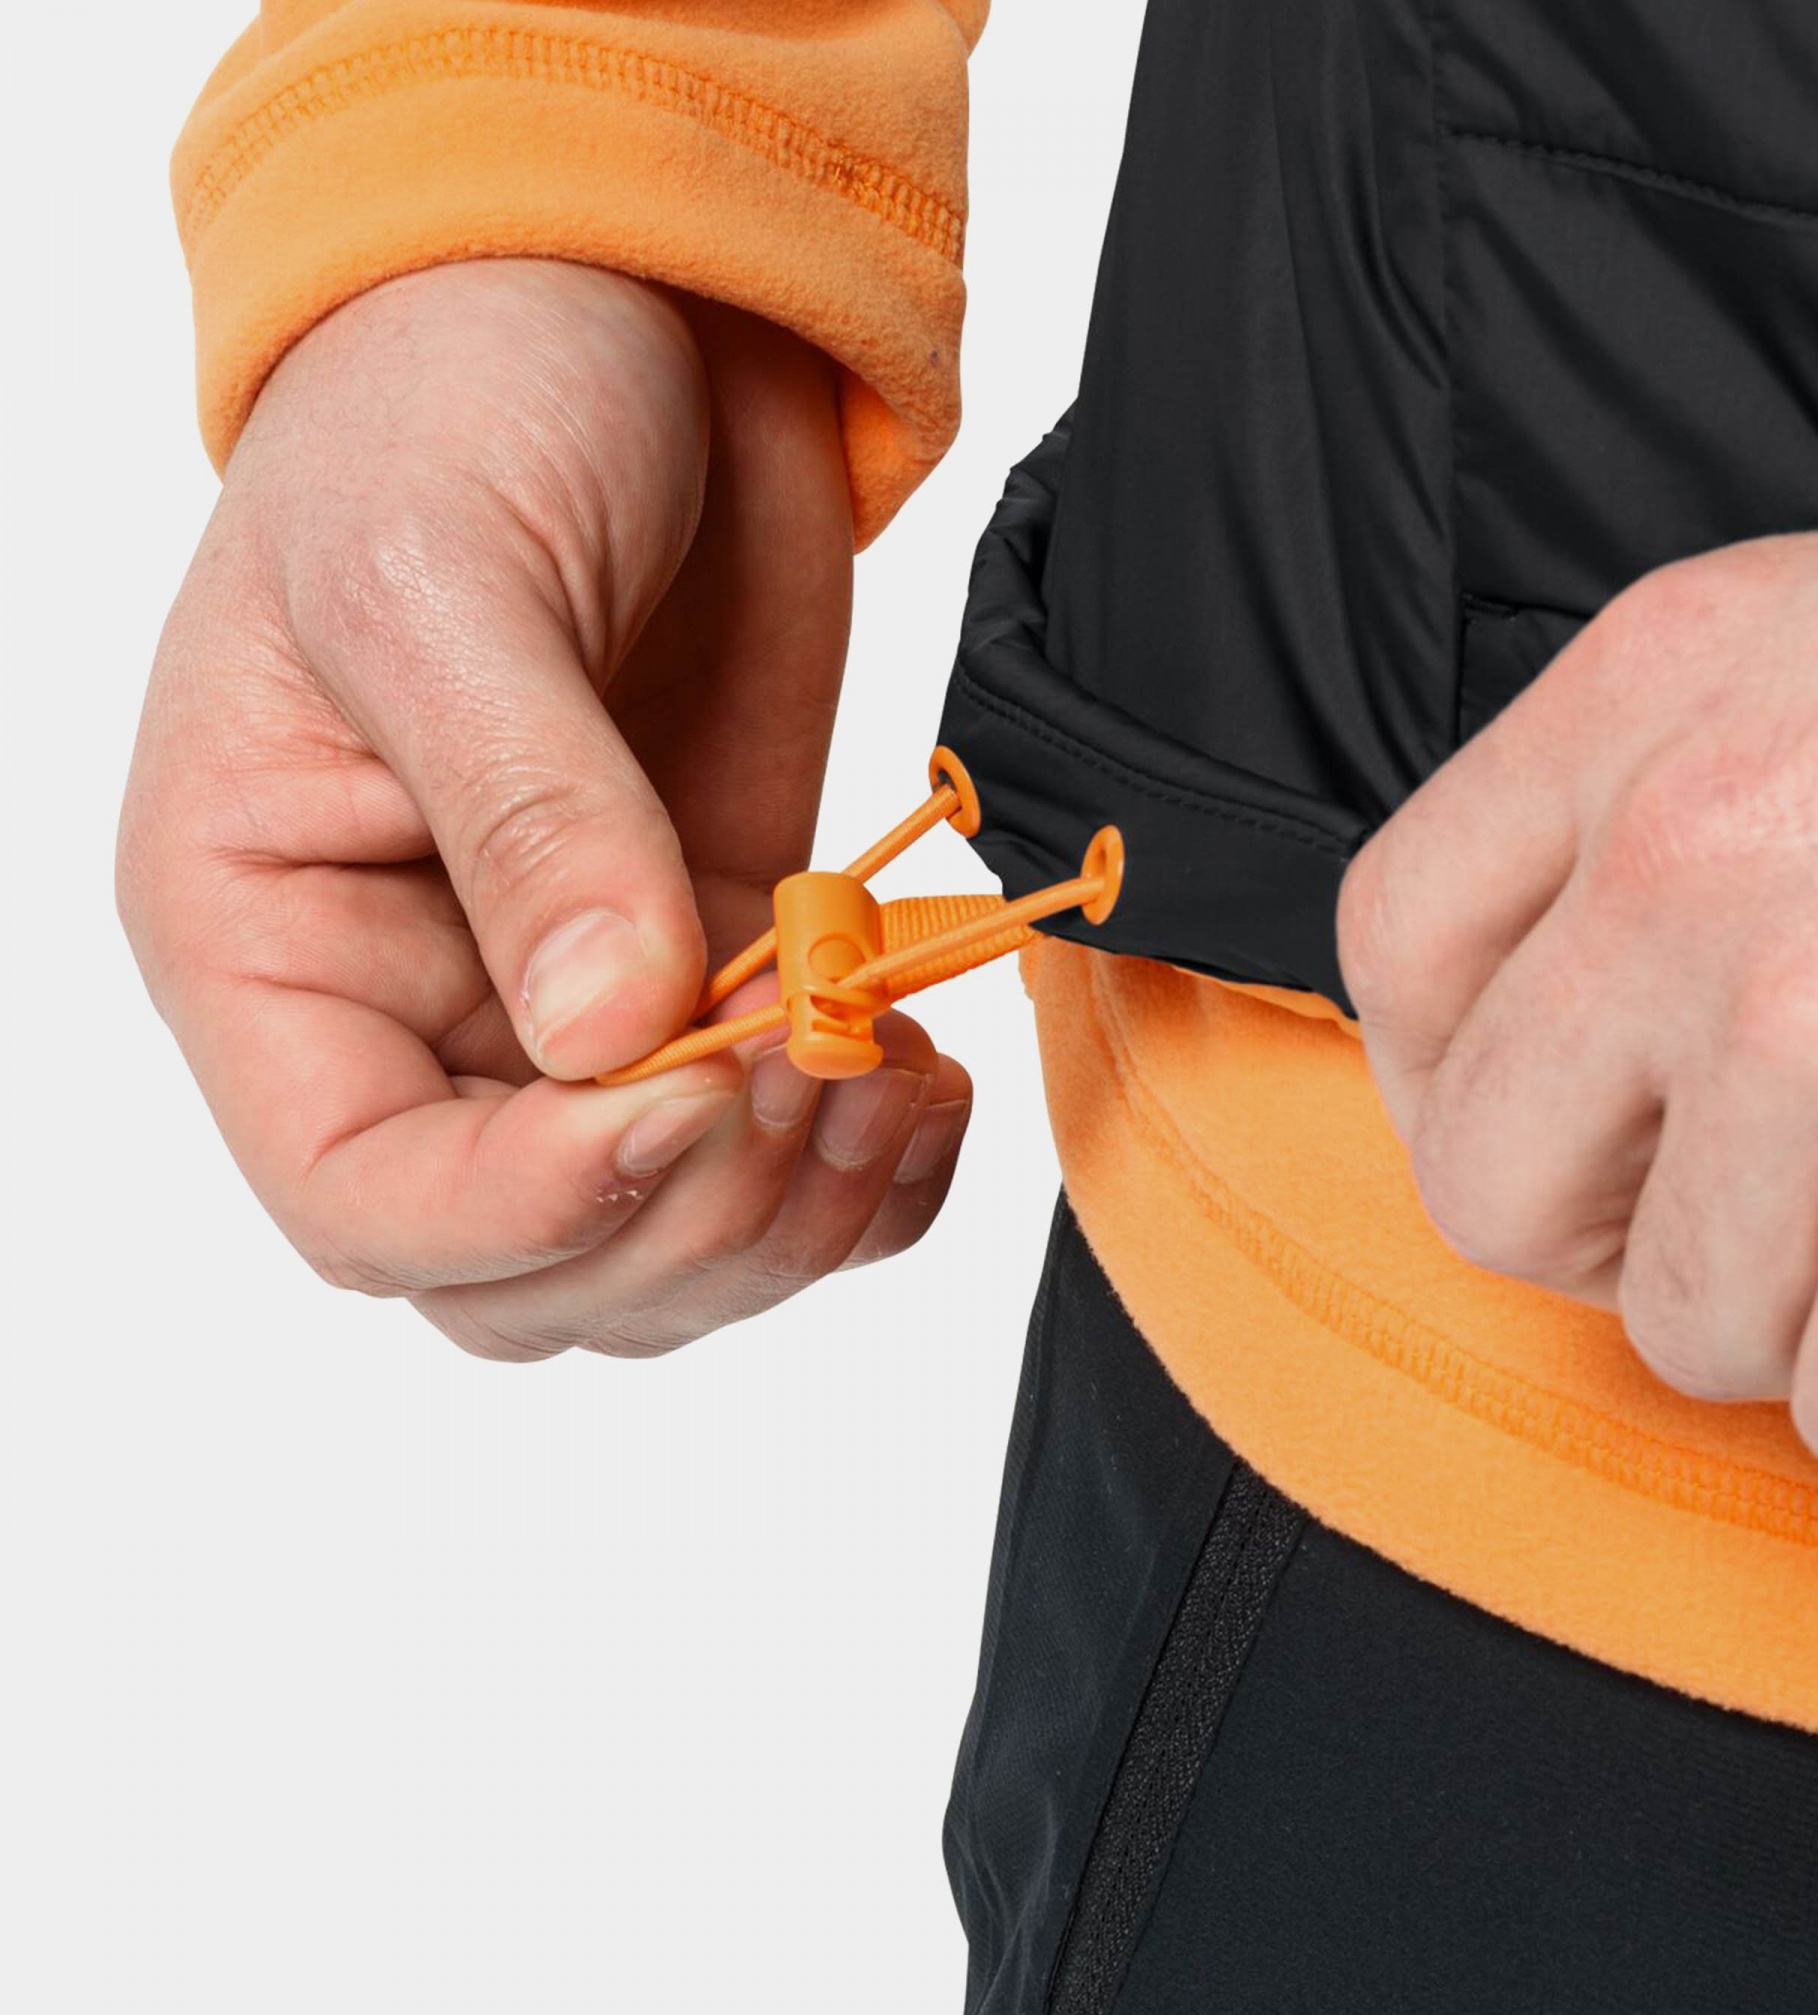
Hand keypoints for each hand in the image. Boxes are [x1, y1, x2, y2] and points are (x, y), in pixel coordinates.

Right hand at [119, 259, 969, 1360]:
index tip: (684, 1098)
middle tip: (807, 1068)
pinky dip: (872, 1179)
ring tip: (886, 1071)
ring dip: (797, 1218)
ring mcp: (567, 1022)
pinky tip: (923, 1080)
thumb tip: (606, 1030)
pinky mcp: (711, 988)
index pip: (362, 1201)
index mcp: (266, 943)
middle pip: (529, 1279)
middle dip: (690, 1218)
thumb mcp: (442, 580)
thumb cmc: (451, 398)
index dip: (527, 1209)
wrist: (610, 304)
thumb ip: (523, 810)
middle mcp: (406, 1020)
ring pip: (668, 1262)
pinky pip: (787, 1177)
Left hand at [1337, 496, 1817, 1487]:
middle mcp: (1698, 858)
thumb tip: (1551, 1026)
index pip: (1396, 954)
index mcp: (1651, 693)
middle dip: (1625, 1238)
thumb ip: (1669, 792)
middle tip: (1769, 1214)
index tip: (1575, 1124)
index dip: (1461, 1080)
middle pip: (1492, 1189)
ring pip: (1694, 1331)